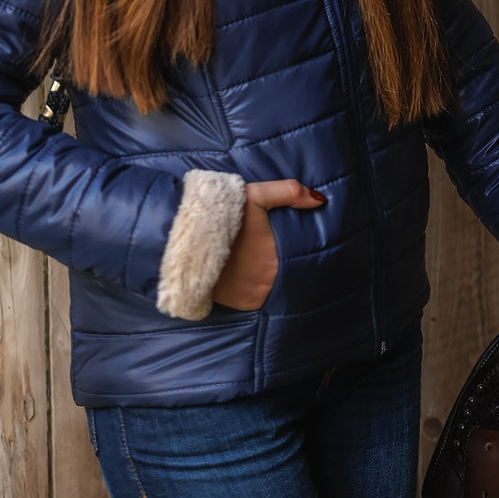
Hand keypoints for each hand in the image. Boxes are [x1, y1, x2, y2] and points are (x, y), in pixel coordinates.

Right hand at [212, 179, 324, 310]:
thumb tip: (320, 199)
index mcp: (272, 261)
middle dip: (278, 263)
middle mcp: (263, 286)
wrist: (179, 242)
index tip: (282, 241)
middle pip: (281, 274)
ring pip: (266, 288)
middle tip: (266, 249)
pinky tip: (240, 273)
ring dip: (264, 278)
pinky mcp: (232, 304)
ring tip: (253, 260)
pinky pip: (249, 297)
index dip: (290, 248)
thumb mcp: (254, 196)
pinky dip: (248, 287)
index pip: (297, 258)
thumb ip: (288, 192)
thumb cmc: (218, 214)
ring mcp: (248, 299)